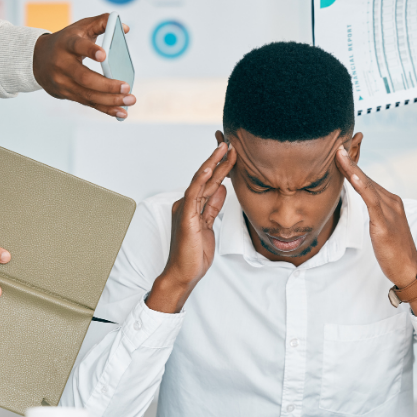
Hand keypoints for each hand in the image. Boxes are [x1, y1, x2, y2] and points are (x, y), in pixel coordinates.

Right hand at [33, 13, 135, 118]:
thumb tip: (125, 28)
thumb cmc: (66, 42)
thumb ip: (101, 23)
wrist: (37, 59)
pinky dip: (106, 109)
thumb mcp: (80, 28)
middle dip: (107, 85)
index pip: (77, 46)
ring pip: (87, 95)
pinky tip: (121, 112)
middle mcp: (62, 64)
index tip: (104, 55)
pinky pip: (88, 103)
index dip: (90, 50)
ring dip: (111, 100)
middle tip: (127, 87)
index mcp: (66, 44)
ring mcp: (63, 82)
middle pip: (84, 77)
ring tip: (130, 99)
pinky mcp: (66, 94)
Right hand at [147, 142, 235, 313]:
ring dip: (214, 164)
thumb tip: (222, 188)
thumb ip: (213, 207)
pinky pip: (194, 194)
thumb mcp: (209, 226)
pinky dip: (202, 179)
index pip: (210, 182)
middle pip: (207, 178)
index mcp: (192, 205)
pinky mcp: (185, 217)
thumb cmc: (194, 254)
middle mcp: (187, 203)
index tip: (233, 153)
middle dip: (219, 160)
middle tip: (231, 143)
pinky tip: (210, 167)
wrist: (183, 274)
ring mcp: (185, 208)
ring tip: (225, 148)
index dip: (221, 167)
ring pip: (201, 181)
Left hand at [335, 145, 416, 286]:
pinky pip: (370, 199)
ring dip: (351, 167)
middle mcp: (391, 201)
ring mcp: (389, 210)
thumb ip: (373, 213)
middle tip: (336, 143)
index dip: (352, 165)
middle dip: (349, 160)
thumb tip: (360, 205)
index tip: (338, 152)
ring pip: (367, 184)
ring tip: (338, 152)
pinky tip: (352, 174)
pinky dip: (361, 184)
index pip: (366, 179)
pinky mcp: (384, 222)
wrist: (409, 269)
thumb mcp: (381, 227)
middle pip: (365, 177)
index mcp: (390, 201)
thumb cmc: (394, 251)